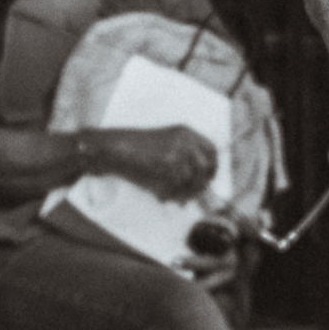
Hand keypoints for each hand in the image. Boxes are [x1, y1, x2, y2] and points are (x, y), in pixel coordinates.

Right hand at [88, 125, 218, 201]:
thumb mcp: (166, 147)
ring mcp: (178, 150)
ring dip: (182, 194)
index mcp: (187, 132)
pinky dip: (169, 195)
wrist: (116, 149)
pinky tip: (159, 195)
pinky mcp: (169, 163)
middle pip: (205, 169)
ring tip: (168, 196)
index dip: (212, 169)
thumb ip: (185, 161)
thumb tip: (201, 187)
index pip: (212, 150)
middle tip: (187, 197)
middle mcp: (186, 139)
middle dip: (198, 186)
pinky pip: (177, 187)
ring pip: (191, 181)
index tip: (206, 182)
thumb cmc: (137, 151)